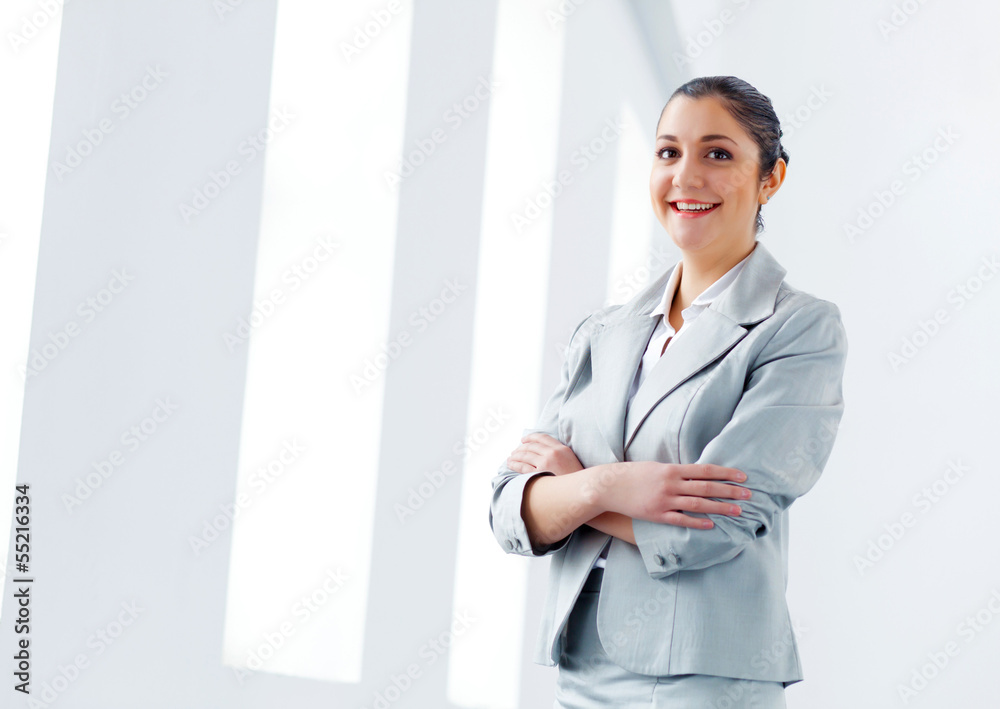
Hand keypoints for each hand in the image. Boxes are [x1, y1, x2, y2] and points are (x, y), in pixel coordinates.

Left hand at [506, 433, 583, 476]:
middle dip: (520, 448)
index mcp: (561, 448)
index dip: (530, 437)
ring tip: (510, 458)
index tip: (523, 440)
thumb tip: (543, 450)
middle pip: (531, 446)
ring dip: (515, 456)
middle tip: (514, 452)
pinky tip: (511, 464)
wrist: (580, 490)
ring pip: (525, 456)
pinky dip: (515, 464)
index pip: (541, 437)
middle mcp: (552, 453)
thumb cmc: (575, 477)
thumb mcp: (570, 459)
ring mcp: (545, 463)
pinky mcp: (539, 474)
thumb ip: (558, 452)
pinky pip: (523, 467)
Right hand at [588, 461, 750, 529]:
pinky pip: (681, 520)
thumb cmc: (633, 474)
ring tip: (737, 511)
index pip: (705, 470)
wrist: (609, 486)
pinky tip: (712, 525)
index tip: (743, 477)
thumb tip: (698, 474)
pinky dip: (697, 522)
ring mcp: (664, 500)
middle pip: (706, 487)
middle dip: (729, 491)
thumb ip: (676, 471)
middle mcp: (670, 484)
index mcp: (671, 469)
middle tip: (749, 495)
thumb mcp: (656, 467)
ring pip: (698, 505)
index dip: (725, 473)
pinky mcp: (657, 515)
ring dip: (720, 508)